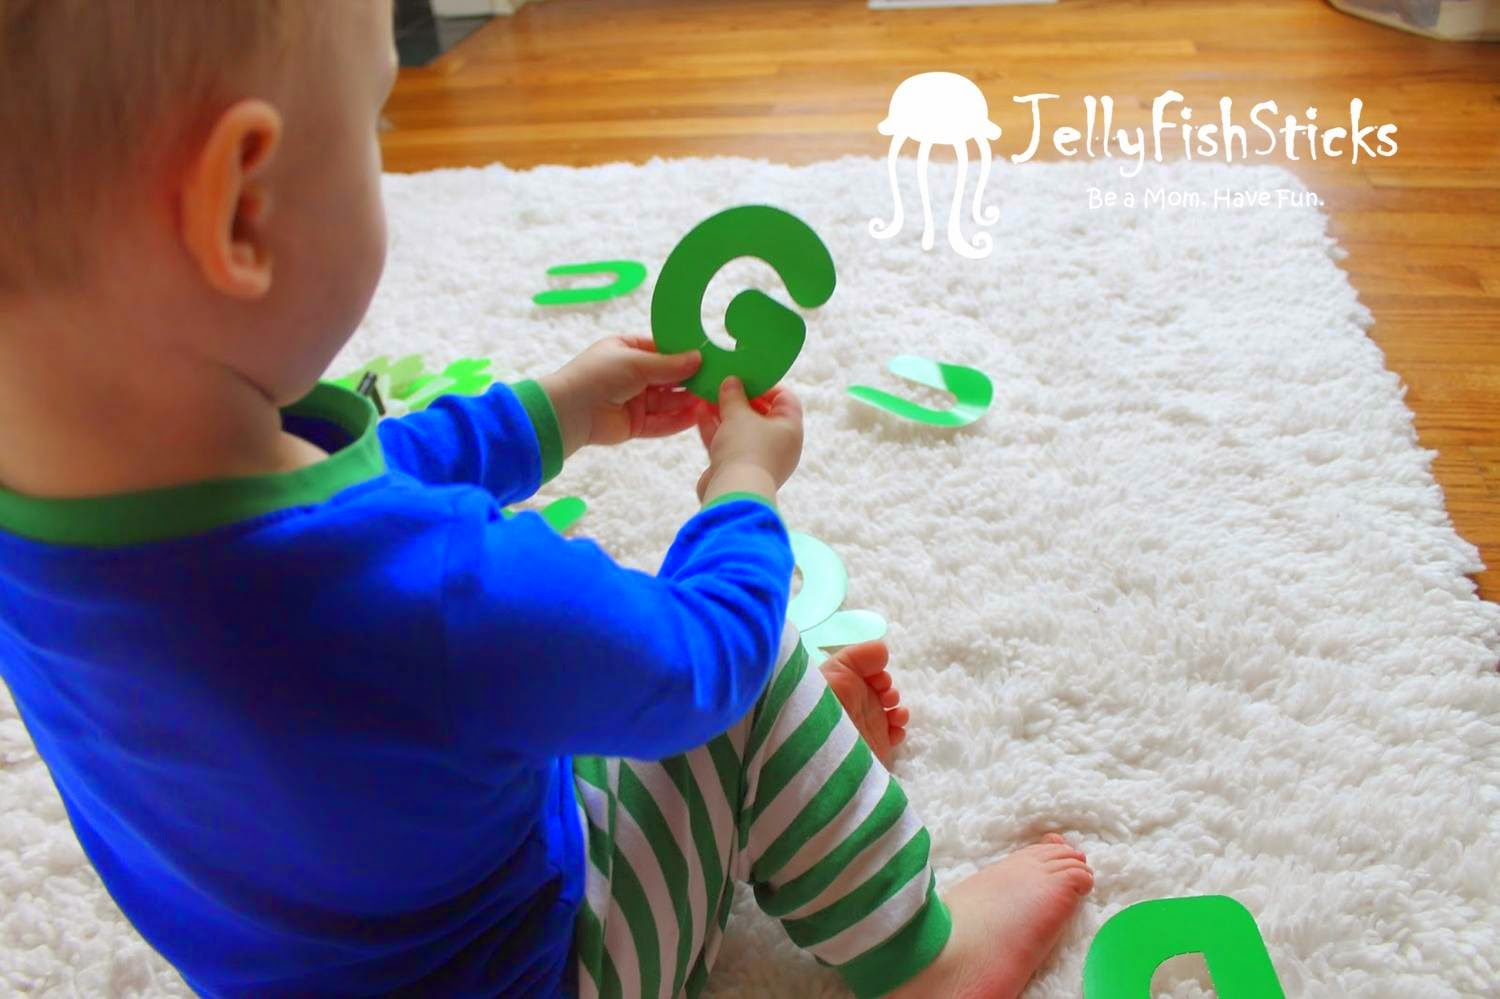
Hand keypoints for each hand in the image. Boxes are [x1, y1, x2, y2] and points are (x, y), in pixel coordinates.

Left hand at [539, 336, 704, 455]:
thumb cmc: (598, 376)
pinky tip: (696, 417)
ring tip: (713, 399)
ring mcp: (634, 400)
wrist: (569, 412)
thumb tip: (699, 358)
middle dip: (691, 379)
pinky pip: (661, 422)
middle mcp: (632, 374)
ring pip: (667, 401)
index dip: (685, 353)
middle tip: (719, 379)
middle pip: (668, 377)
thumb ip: (669, 364)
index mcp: (627, 349)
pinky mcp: (635, 424)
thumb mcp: (636, 362)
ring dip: (688, 401)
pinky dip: (678, 420)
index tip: (710, 355)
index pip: (662, 349)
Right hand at [695, 376, 803, 503]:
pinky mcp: (738, 469)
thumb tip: (731, 381)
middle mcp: (779, 444)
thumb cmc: (745, 449)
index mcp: (790, 429)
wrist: (732, 492)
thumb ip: (734, 395)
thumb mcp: (738, 414)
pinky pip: (729, 444)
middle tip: (721, 384)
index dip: (766, 385)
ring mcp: (758, 458)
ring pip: (741, 429)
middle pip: (761, 414)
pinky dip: (716, 429)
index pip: (785, 399)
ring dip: (724, 413)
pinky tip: (699, 412)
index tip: (745, 376)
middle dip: (739, 398)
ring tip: (705, 395)